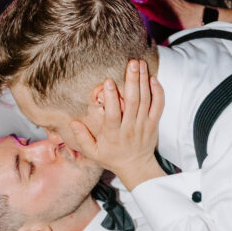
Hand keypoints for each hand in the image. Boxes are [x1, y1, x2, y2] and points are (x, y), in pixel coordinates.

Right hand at [70, 60, 164, 189]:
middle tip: (131, 63)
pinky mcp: (154, 123)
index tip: (109, 81)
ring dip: (143, 80)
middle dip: (132, 81)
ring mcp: (144, 125)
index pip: (113, 114)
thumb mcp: (93, 152)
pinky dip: (158, 92)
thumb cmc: (112, 157)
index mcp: (113, 134)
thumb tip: (72, 123)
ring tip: (140, 64)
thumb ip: (82, 138)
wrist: (136, 167)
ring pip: (145, 100)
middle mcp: (130, 128)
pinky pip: (158, 106)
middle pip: (132, 102)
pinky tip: (152, 79)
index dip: (111, 97)